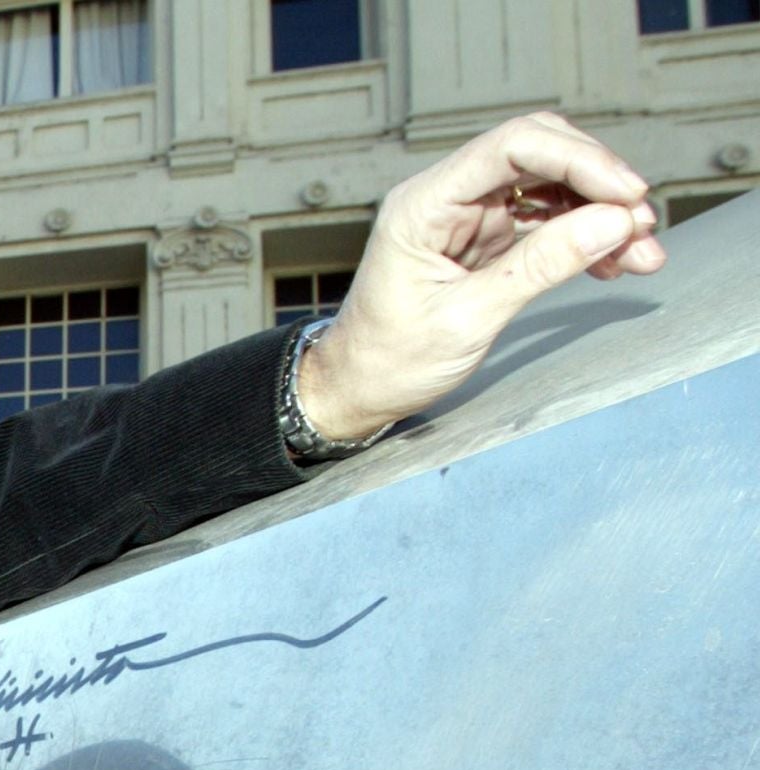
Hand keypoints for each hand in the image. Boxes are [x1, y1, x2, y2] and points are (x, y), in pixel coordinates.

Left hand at [297, 112, 665, 441]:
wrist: (359, 389)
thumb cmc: (390, 360)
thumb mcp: (468, 319)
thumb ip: (539, 267)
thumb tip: (612, 223)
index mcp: (423, 204)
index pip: (511, 147)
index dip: (579, 160)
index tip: (626, 194)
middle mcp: (446, 198)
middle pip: (538, 154)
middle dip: (598, 182)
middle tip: (642, 222)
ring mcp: (468, 217)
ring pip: (550, 187)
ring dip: (600, 213)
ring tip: (642, 251)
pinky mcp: (486, 241)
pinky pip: (546, 221)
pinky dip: (584, 237)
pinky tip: (616, 261)